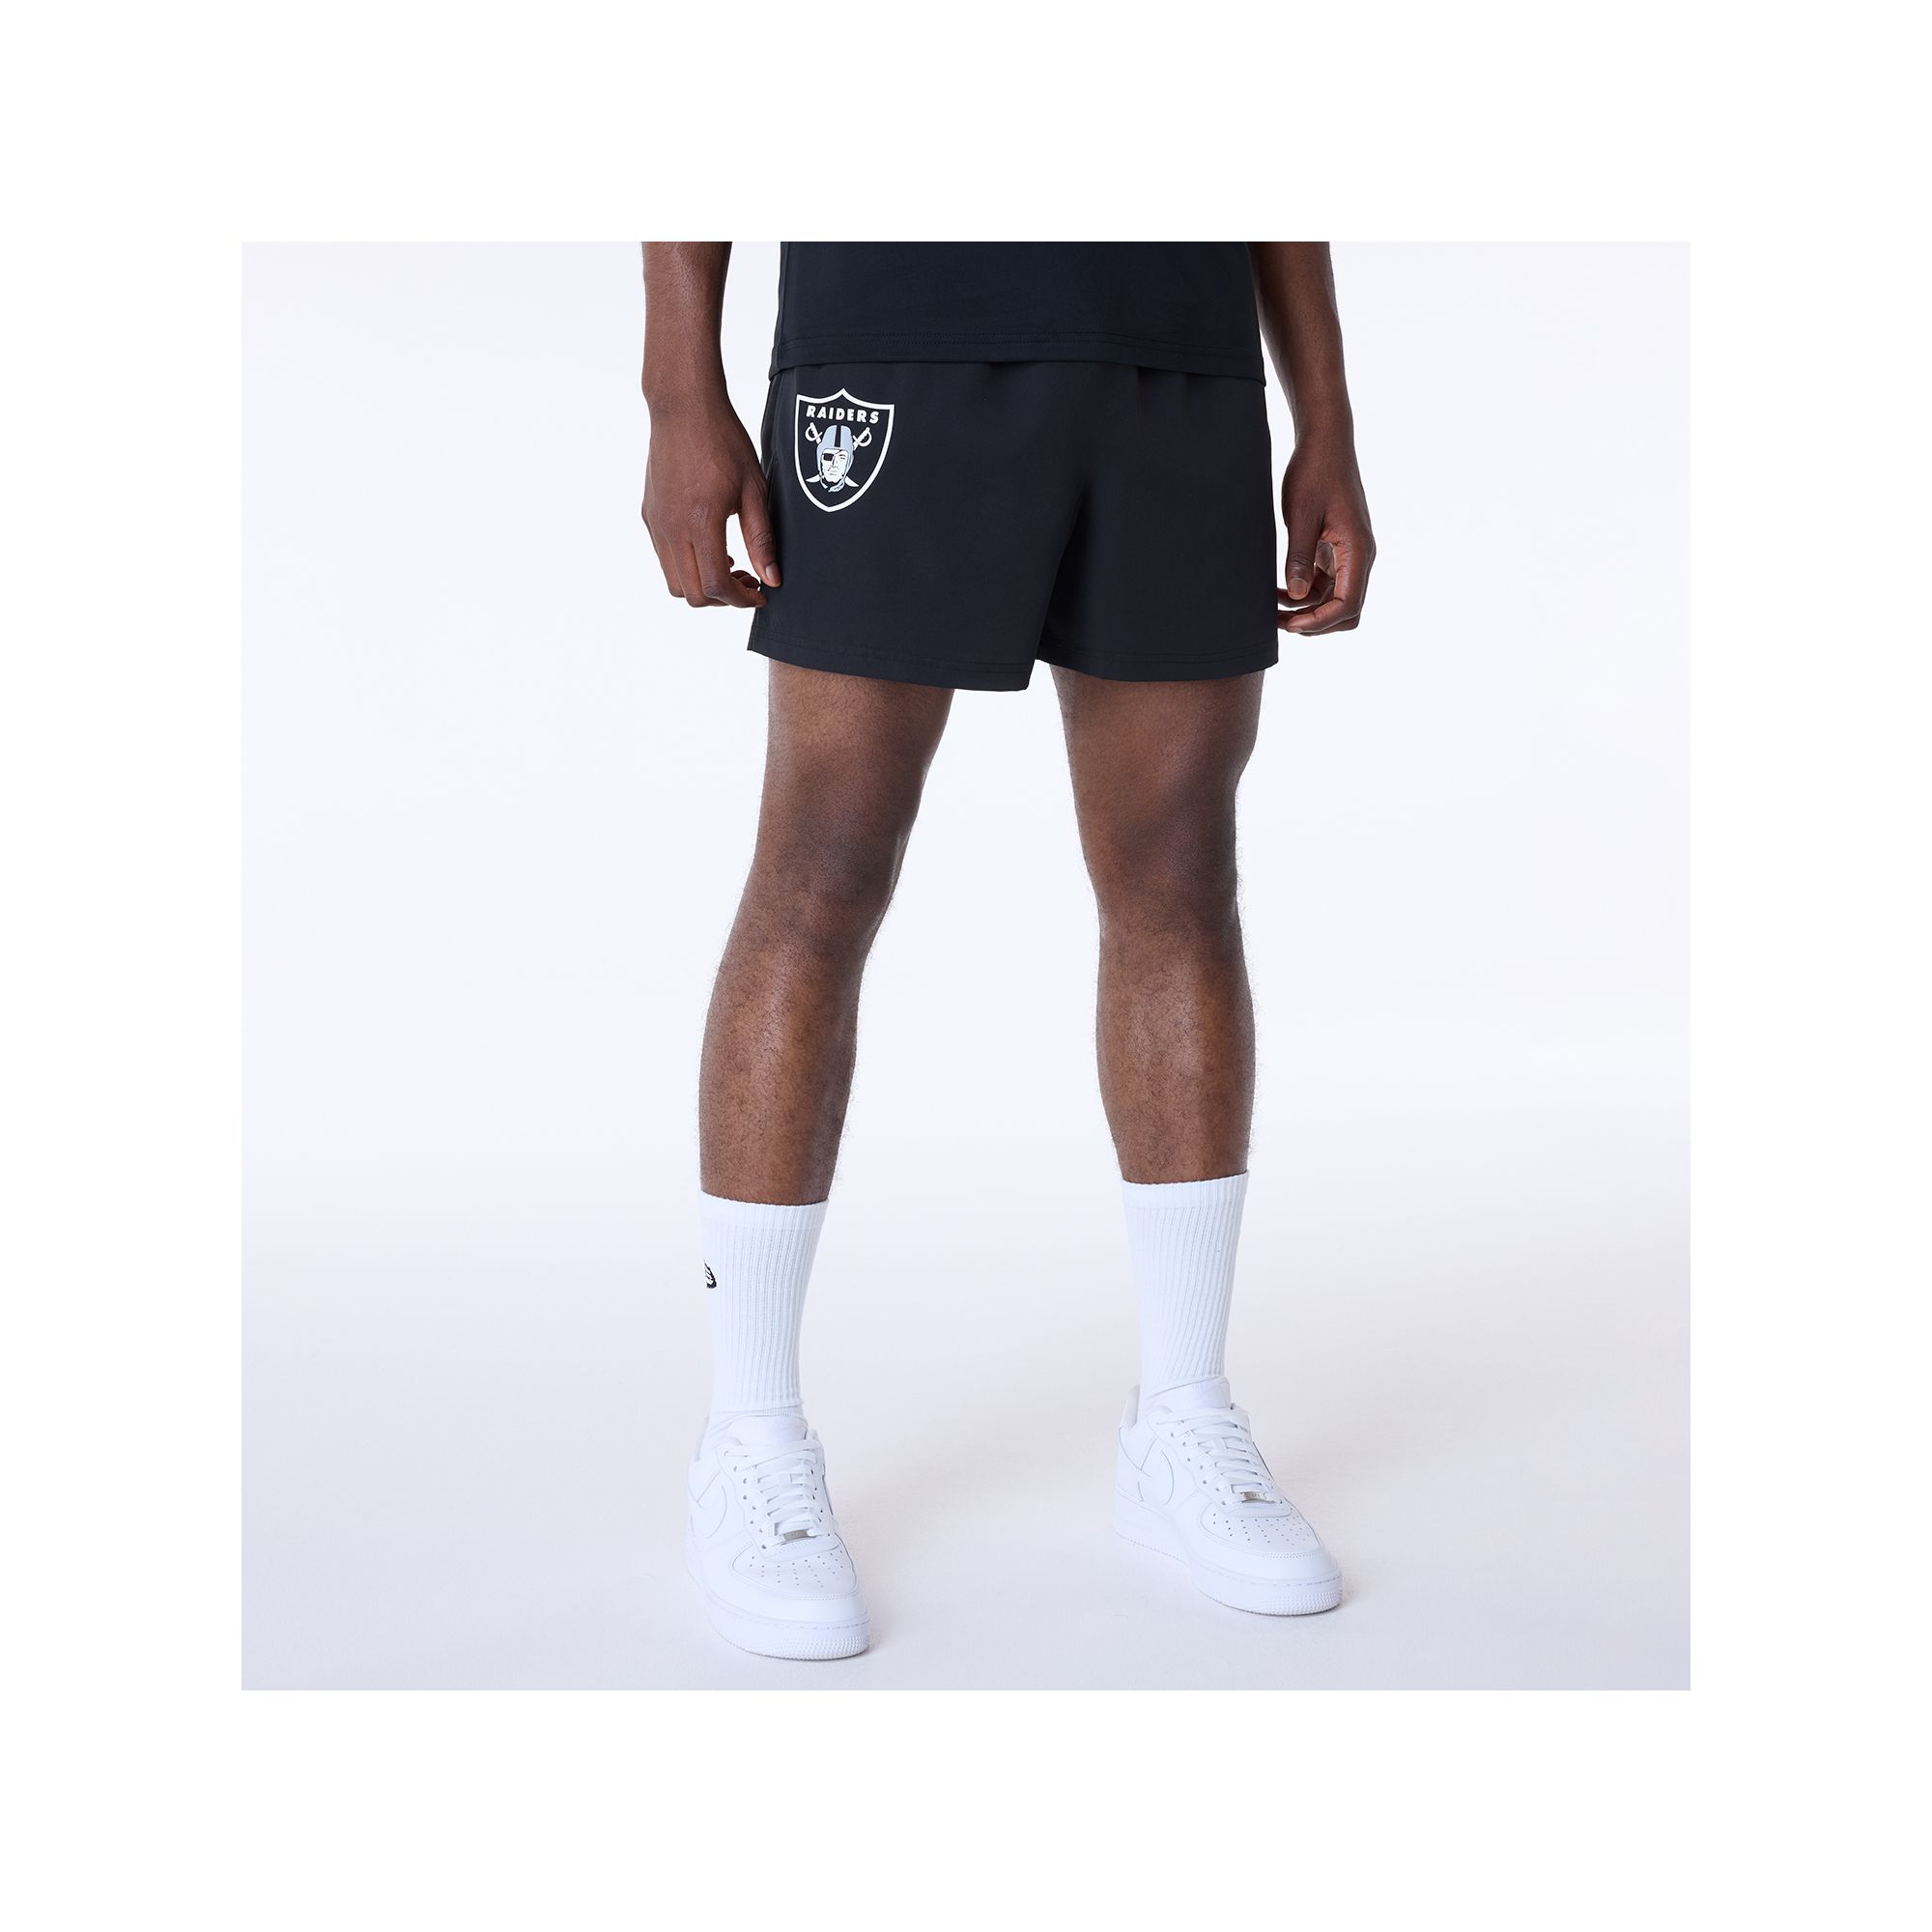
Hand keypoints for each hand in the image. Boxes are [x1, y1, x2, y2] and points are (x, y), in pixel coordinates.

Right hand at [641, 395, 777, 607]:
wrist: (683, 408)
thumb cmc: (723, 441)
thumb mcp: (754, 489)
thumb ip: (762, 538)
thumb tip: (772, 578)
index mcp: (700, 522)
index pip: (716, 586)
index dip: (741, 599)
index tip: (760, 594)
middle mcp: (672, 528)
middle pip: (692, 594)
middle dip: (723, 598)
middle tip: (747, 580)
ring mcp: (657, 523)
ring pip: (674, 582)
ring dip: (702, 585)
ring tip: (728, 563)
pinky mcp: (649, 515)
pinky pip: (665, 558)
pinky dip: (688, 566)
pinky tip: (709, 544)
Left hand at [1278, 432, 1374, 634]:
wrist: (1325, 443)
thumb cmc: (1315, 473)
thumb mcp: (1301, 515)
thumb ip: (1299, 557)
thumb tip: (1295, 597)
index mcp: (1357, 549)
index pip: (1348, 605)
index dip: (1320, 622)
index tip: (1289, 623)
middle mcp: (1360, 556)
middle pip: (1347, 610)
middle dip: (1315, 622)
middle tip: (1279, 622)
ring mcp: (1350, 554)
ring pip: (1335, 600)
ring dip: (1307, 609)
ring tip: (1271, 607)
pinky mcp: (1337, 550)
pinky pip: (1326, 584)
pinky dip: (1305, 593)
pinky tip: (1279, 591)